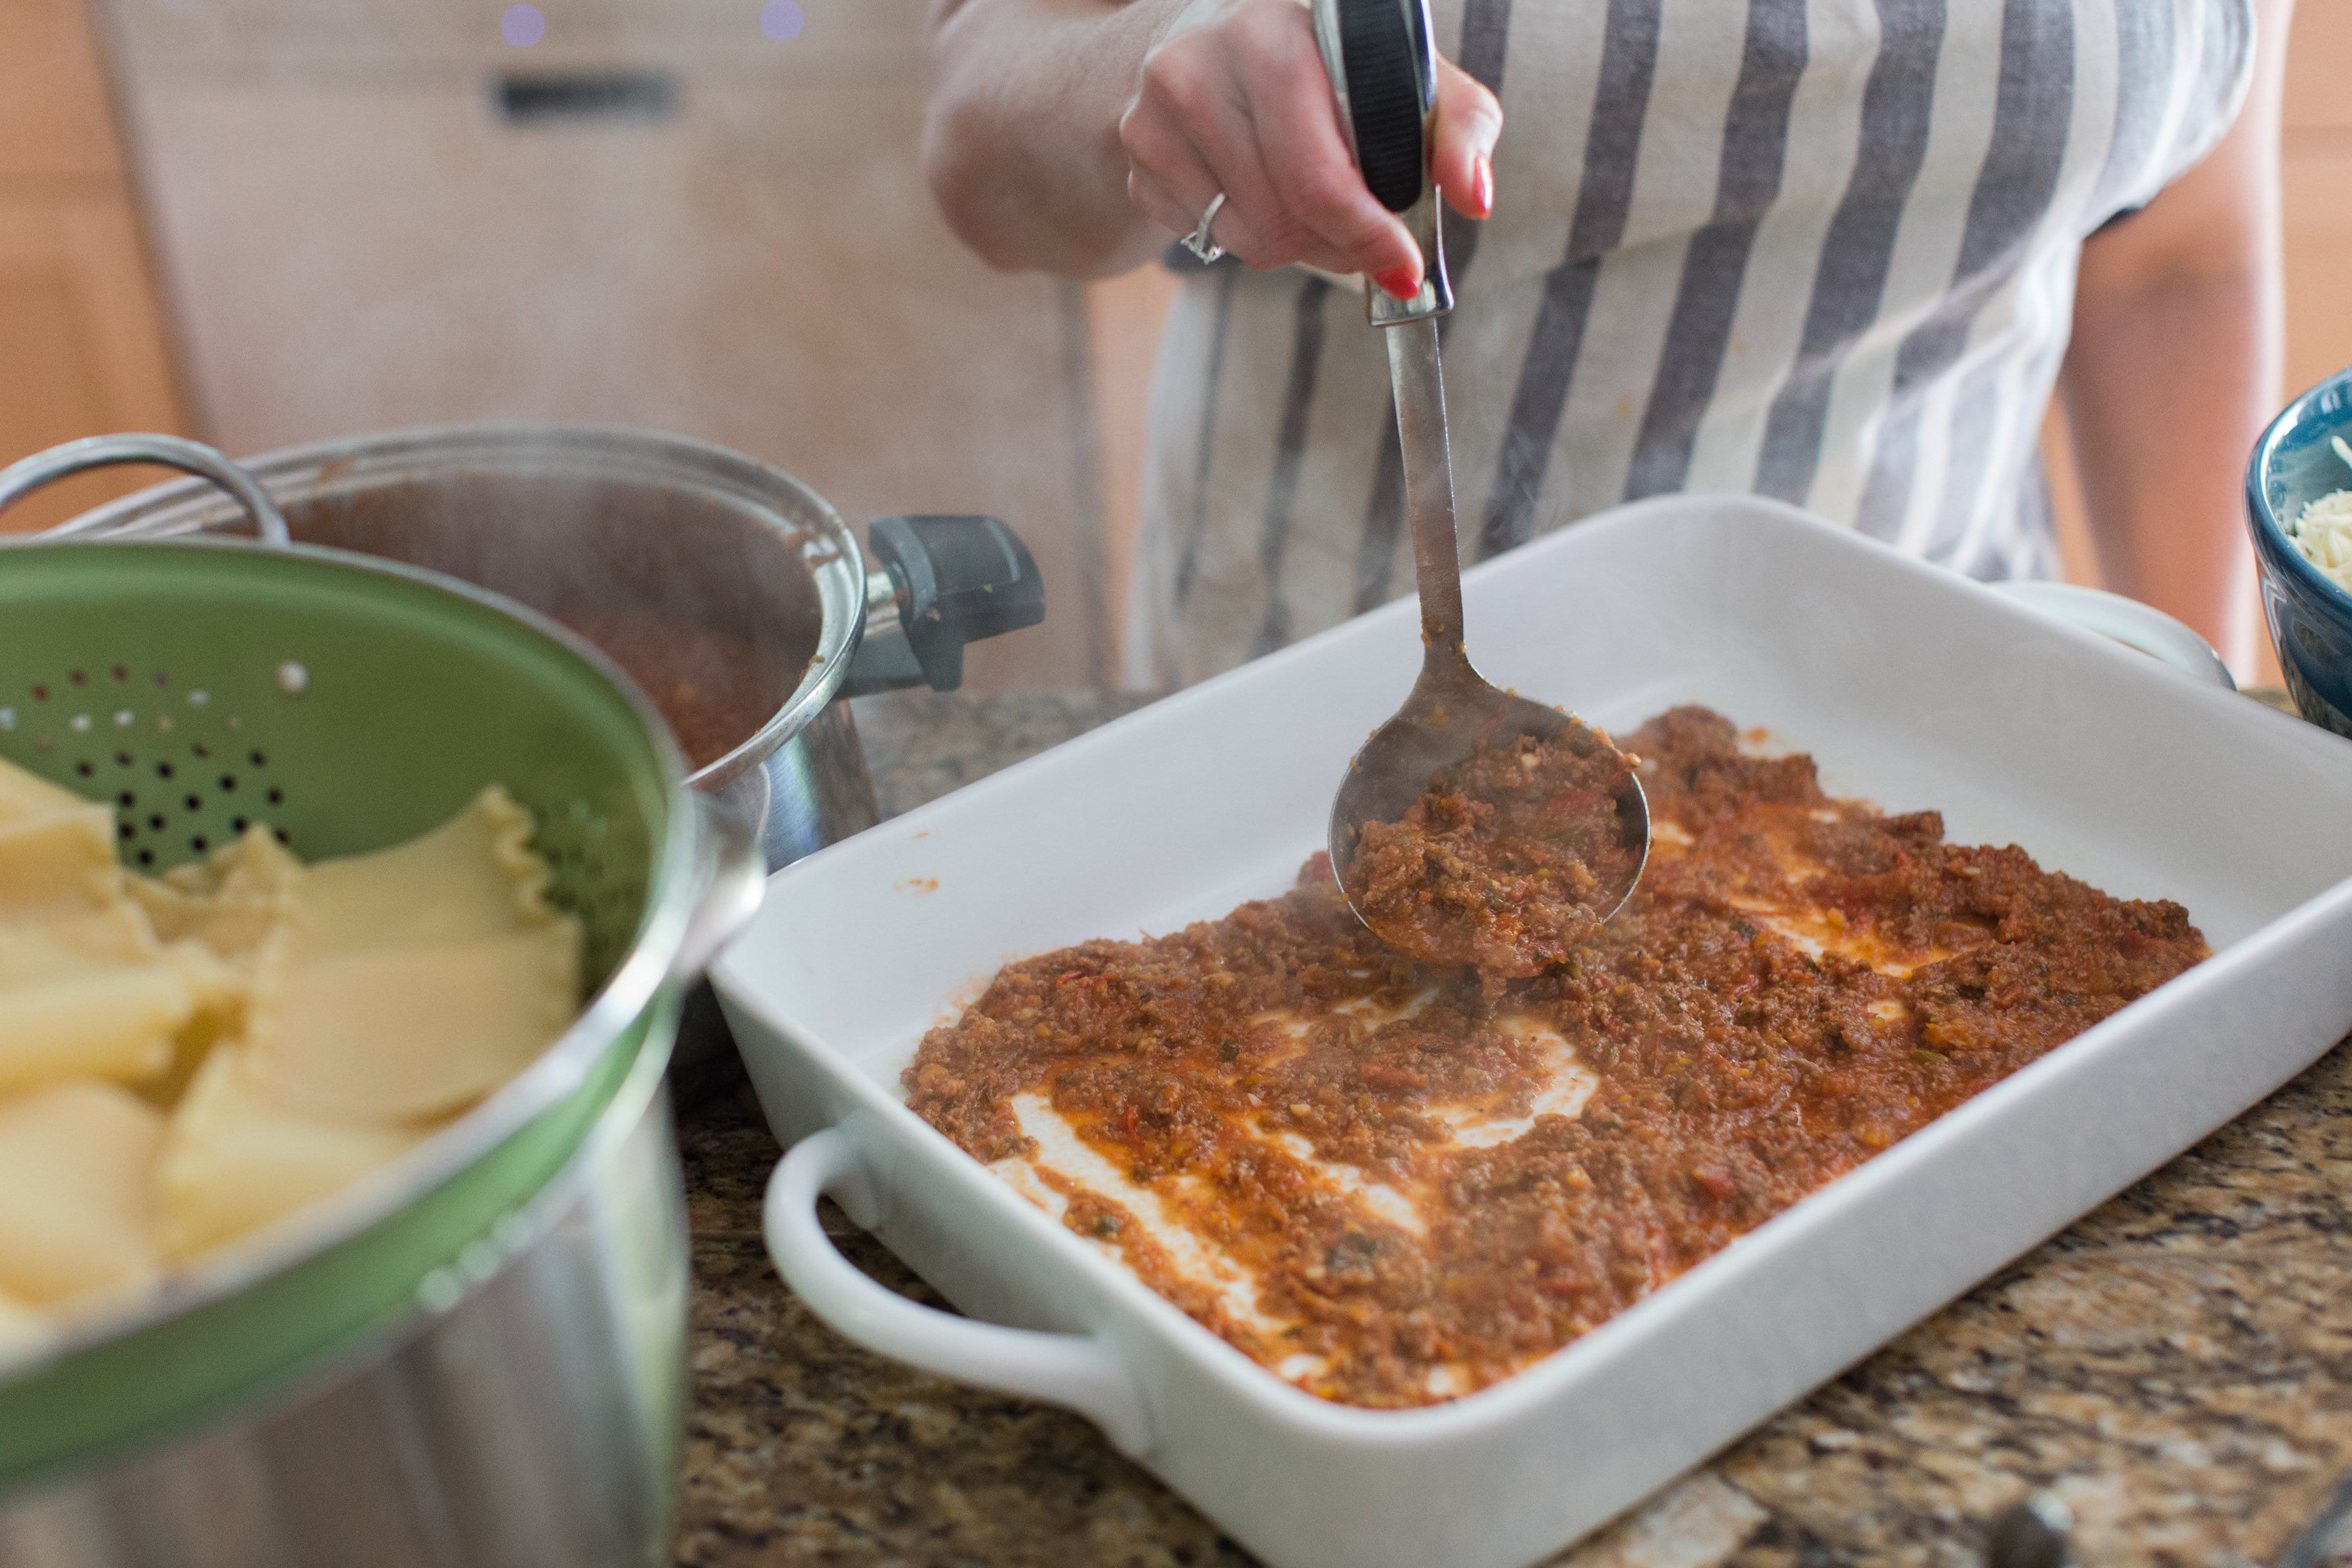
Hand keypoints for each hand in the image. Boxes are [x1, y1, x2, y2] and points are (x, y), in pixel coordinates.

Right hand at [1117, 0, 1500, 297]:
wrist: (1208, 34)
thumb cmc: (1325, 61)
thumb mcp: (1404, 73)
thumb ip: (1458, 126)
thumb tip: (1475, 197)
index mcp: (1282, 23)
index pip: (1320, 168)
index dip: (1367, 230)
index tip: (1403, 269)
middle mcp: (1207, 52)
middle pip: (1283, 213)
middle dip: (1337, 245)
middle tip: (1366, 243)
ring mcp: (1159, 103)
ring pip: (1247, 235)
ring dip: (1293, 243)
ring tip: (1309, 202)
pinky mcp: (1137, 148)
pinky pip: (1204, 236)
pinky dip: (1243, 233)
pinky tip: (1254, 186)